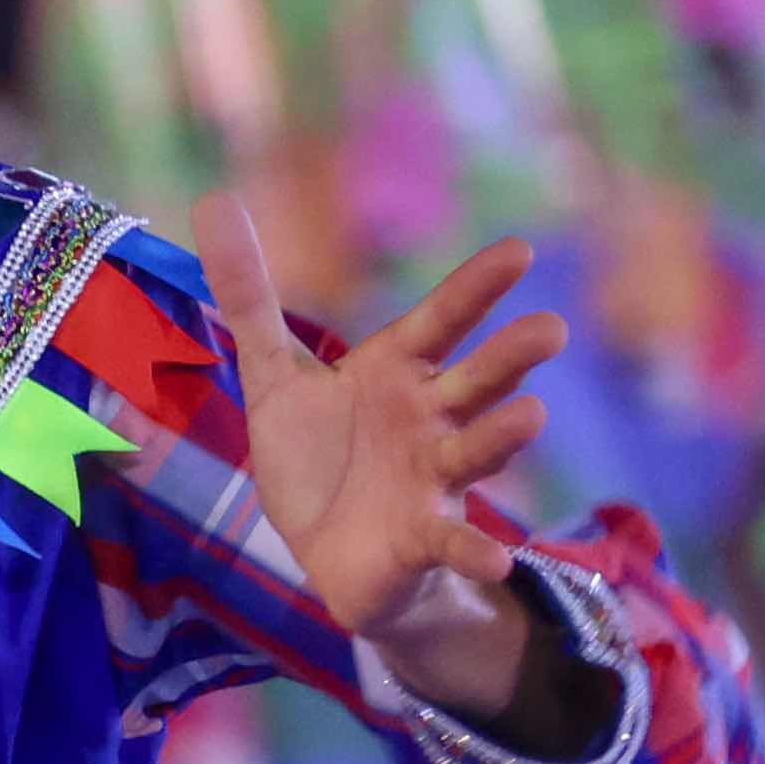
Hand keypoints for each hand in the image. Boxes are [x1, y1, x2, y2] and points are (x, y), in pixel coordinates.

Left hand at [202, 204, 568, 664]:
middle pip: (474, 380)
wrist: (329, 551)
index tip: (519, 250)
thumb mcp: (276, 377)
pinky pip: (453, 544)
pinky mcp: (422, 538)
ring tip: (531, 417)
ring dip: (503, 437)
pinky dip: (475, 552)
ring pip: (474, 452)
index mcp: (398, 373)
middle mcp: (429, 419)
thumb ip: (251, 297)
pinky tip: (497, 561)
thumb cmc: (319, 454)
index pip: (439, 322)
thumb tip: (216, 202)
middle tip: (549, 328)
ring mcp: (432, 478)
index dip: (475, 289)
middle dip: (509, 357)